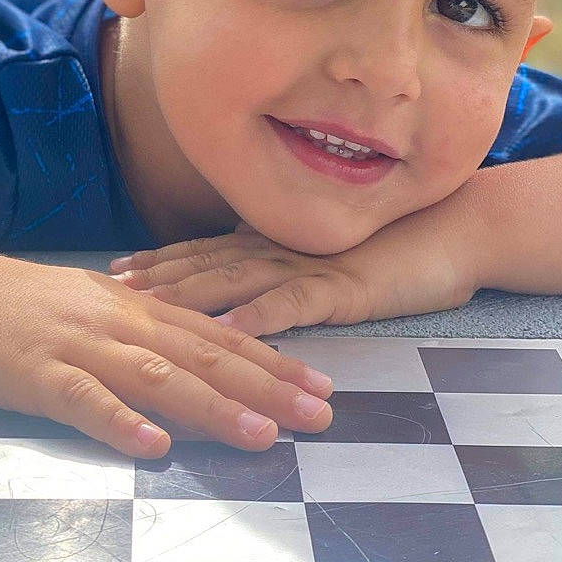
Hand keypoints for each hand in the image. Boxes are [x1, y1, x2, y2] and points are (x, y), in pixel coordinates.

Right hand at [0, 244, 334, 458]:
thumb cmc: (22, 305)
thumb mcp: (94, 308)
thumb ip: (144, 335)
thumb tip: (196, 368)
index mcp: (138, 310)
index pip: (220, 336)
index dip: (274, 363)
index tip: (323, 387)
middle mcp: (120, 322)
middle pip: (205, 356)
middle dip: (267, 388)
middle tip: (320, 416)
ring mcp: (79, 347)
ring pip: (157, 377)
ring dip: (212, 407)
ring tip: (261, 436)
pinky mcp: (37, 374)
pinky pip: (83, 400)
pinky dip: (120, 422)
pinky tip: (152, 446)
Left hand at [110, 191, 481, 336]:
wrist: (459, 229)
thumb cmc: (397, 243)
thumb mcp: (326, 252)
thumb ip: (283, 258)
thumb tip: (242, 261)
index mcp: (274, 242)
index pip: (202, 251)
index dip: (157, 262)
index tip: (113, 273)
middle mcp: (280, 249)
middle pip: (202, 265)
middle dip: (151, 281)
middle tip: (103, 294)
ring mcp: (308, 266)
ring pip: (233, 281)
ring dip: (184, 296)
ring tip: (142, 312)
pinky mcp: (342, 288)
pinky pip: (291, 303)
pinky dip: (255, 317)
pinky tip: (225, 332)